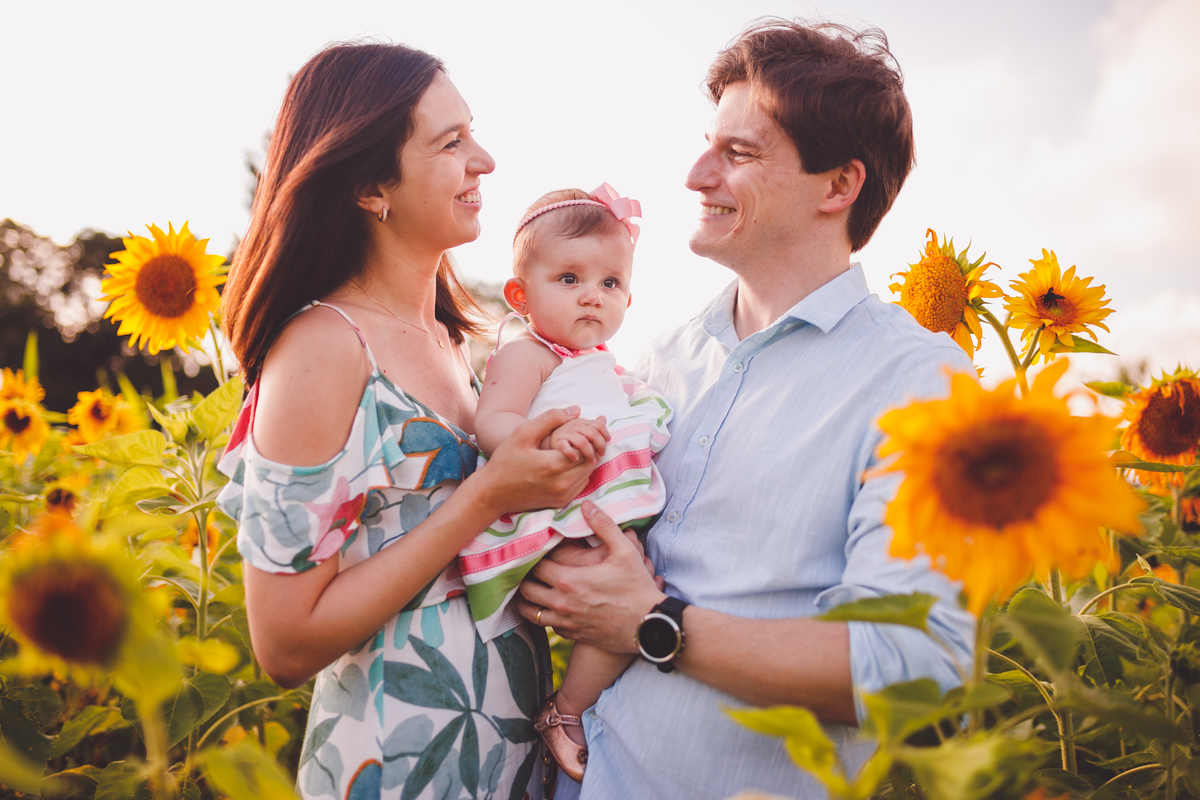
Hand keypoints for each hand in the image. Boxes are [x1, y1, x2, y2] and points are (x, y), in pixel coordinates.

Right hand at [479, 408, 597, 514]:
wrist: (492, 493)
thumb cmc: (505, 461)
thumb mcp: (523, 434)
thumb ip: (550, 419)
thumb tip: (576, 410)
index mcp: (553, 465)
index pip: (586, 447)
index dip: (587, 435)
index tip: (582, 427)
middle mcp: (561, 483)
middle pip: (590, 461)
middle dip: (589, 446)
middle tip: (582, 435)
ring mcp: (562, 495)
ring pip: (588, 473)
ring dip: (586, 459)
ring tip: (576, 447)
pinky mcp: (561, 503)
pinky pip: (581, 484)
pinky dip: (580, 472)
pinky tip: (569, 462)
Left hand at [516, 502, 666, 652]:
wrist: (650, 627)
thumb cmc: (637, 588)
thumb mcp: (625, 551)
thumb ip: (603, 526)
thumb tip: (587, 505)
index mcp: (569, 580)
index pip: (536, 565)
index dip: (534, 556)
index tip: (538, 549)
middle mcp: (561, 603)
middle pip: (526, 589)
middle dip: (526, 577)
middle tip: (531, 568)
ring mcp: (566, 622)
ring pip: (531, 613)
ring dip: (529, 600)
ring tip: (532, 590)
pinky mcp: (574, 635)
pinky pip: (549, 627)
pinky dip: (546, 617)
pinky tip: (554, 608)